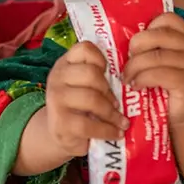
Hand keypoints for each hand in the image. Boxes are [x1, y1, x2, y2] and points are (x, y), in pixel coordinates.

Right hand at [46, 41, 127, 156]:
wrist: (60, 134)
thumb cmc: (79, 106)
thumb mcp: (84, 86)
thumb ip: (98, 77)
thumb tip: (127, 79)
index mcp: (65, 63)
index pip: (84, 49)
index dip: (100, 59)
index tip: (108, 73)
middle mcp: (57, 77)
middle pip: (91, 74)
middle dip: (108, 90)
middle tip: (117, 103)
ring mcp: (56, 99)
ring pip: (92, 99)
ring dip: (112, 113)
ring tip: (122, 121)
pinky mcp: (60, 123)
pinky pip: (89, 124)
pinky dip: (107, 130)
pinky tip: (117, 133)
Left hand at [123, 13, 183, 127]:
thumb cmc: (167, 85)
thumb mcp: (161, 60)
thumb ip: (151, 46)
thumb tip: (119, 36)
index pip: (167, 18)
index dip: (147, 28)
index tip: (137, 45)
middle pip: (158, 34)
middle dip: (136, 46)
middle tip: (127, 60)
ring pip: (155, 56)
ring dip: (134, 67)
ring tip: (127, 77)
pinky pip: (158, 74)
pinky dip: (142, 79)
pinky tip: (136, 85)